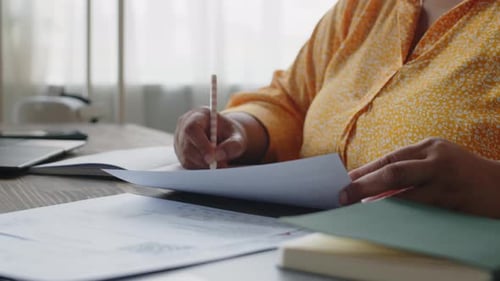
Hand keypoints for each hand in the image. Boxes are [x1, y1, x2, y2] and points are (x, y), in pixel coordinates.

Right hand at [174, 107, 247, 168]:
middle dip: (204, 159)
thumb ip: (232, 145)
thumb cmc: (230, 134)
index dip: (200, 144)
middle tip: (221, 165)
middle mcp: (184, 126)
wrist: (224, 136)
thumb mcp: (237, 137)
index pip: (192, 128)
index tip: (212, 158)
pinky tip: (213, 163)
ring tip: (221, 163)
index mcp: (197, 115)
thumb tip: (218, 156)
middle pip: (187, 146)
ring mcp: (180, 141)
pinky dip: (202, 168)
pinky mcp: (181, 153)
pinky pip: (188, 165)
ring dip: (204, 165)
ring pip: (187, 158)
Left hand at [340, 138, 499, 217]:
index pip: (389, 159)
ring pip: (404, 196)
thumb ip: (408, 166)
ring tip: (358, 210)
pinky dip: (400, 215)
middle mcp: (436, 162)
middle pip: (392, 174)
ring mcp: (445, 184)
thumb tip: (369, 182)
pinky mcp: (453, 205)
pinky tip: (385, 219)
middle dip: (363, 185)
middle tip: (342, 197)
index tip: (342, 182)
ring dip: (378, 204)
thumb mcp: (436, 159)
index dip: (363, 171)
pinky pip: (420, 213)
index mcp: (429, 147)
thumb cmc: (460, 172)